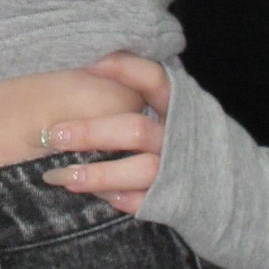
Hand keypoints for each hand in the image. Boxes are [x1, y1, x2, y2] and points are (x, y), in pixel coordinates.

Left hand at [37, 51, 167, 214]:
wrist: (215, 180)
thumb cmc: (165, 134)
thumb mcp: (155, 107)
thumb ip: (128, 91)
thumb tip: (83, 69)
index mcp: (175, 106)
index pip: (154, 80)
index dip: (124, 69)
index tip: (88, 66)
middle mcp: (177, 137)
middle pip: (136, 129)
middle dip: (92, 132)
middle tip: (54, 135)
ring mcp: (177, 170)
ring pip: (143, 169)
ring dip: (100, 173)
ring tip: (63, 176)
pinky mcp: (172, 201)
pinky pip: (147, 202)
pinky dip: (122, 199)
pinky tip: (99, 196)